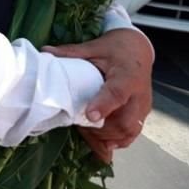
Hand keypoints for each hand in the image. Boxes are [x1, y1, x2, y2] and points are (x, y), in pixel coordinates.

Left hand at [44, 28, 153, 161]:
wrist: (138, 49)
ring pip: (130, 130)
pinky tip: (102, 142)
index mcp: (127, 75)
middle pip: (126, 120)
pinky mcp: (142, 113)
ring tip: (88, 134)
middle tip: (81, 126)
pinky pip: (132, 133)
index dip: (104, 105)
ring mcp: (143, 106)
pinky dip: (117, 140)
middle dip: (103, 130)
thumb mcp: (94, 47)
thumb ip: (72, 52)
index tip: (89, 116)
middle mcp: (139, 94)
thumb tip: (45, 51)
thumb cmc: (116, 49)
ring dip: (108, 137)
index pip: (117, 93)